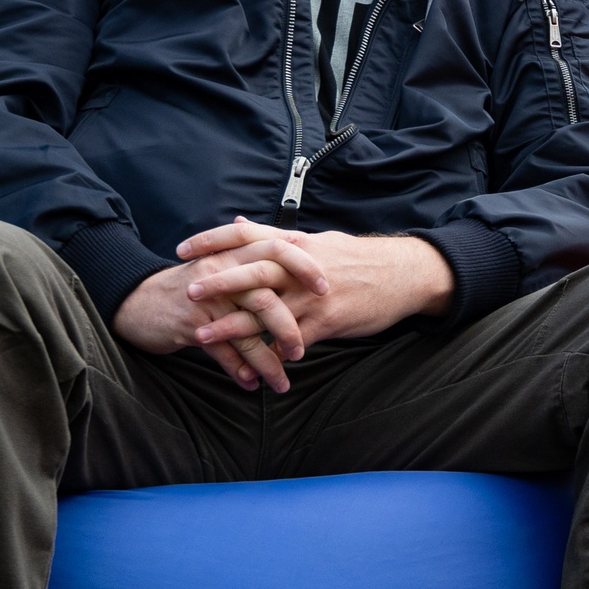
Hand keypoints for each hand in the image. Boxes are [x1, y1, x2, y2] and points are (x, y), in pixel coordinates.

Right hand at [113, 234, 332, 392]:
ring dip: (266, 360)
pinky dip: (238, 369)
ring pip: (246, 330)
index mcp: (236, 254)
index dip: (304, 266)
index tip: (326, 289)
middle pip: (266, 295)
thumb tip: (297, 277)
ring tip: (281, 382)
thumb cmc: (190, 289)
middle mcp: (223, 272)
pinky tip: (250, 384)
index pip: (278, 250)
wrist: (138, 302)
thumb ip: (257, 271)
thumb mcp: (223, 272)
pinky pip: (222, 350)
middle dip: (289, 327)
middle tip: (302, 351)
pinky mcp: (191, 323)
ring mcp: (207, 298)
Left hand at [175, 219, 454, 352]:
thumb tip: (241, 223)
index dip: (213, 240)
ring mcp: (314, 296)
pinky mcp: (328, 322)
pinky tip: (248, 365)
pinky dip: (269, 353)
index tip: (183, 249)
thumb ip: (277, 236)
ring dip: (232, 325)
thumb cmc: (359, 260)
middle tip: (188, 292)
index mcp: (297, 244)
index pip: (247, 234)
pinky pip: (292, 340)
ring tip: (203, 336)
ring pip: (266, 311)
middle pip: (253, 270)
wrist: (404, 275)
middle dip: (218, 282)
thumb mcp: (319, 240)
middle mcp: (302, 267)